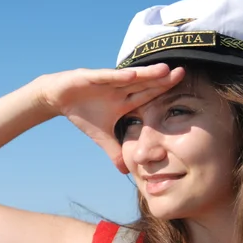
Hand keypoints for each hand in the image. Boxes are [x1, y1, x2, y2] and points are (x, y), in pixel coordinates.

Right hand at [32, 64, 185, 173]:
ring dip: (146, 74)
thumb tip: (125, 172)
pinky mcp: (91, 76)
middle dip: (162, 79)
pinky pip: (107, 77)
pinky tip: (133, 75)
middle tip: (183, 73)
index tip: (183, 90)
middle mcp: (119, 88)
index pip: (148, 96)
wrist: (58, 98)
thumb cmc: (82, 113)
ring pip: (130, 77)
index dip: (164, 92)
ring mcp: (106, 81)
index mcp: (124, 101)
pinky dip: (119, 76)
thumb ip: (115, 151)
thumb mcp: (101, 136)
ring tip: (165, 70)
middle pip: (144, 84)